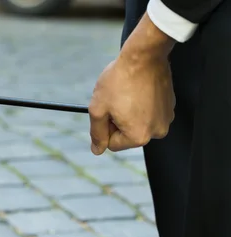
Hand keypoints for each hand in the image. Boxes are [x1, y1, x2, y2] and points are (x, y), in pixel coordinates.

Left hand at [88, 14, 175, 154]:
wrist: (144, 55)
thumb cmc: (119, 80)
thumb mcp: (98, 109)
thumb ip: (96, 133)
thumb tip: (97, 150)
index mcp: (139, 136)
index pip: (112, 144)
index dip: (104, 127)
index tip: (107, 110)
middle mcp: (157, 132)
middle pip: (126, 136)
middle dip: (117, 121)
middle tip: (116, 100)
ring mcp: (166, 119)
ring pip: (136, 124)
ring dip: (128, 113)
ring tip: (127, 94)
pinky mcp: (170, 106)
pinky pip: (148, 112)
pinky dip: (140, 104)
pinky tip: (137, 89)